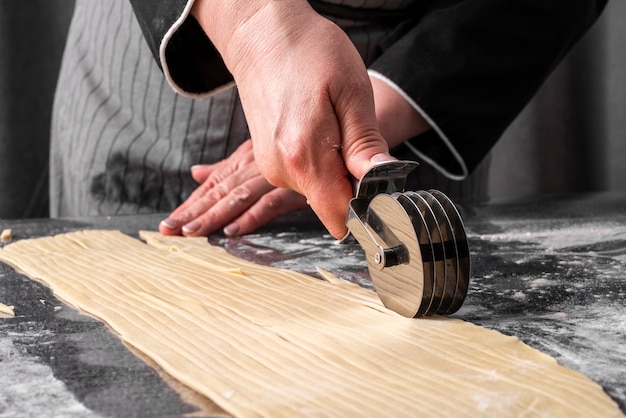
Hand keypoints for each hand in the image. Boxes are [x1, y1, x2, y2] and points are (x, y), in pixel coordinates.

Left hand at [159, 140, 307, 236]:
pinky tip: (233, 230)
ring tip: (192, 232)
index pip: (212, 186)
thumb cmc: (297, 150)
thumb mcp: (256, 156)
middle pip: (218, 193)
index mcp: (243, 162)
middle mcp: (254, 168)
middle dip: (192, 212)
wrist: (336, 141)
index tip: (168, 224)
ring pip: (238, 198)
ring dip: (214, 216)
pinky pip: (270, 204)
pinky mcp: (295, 189)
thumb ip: (227, 168)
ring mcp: (274, 177)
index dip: (190, 205)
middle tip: (168, 230)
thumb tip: (195, 173)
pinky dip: (251, 216)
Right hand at [192, 0, 394, 238]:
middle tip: (357, 138)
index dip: (367, 208)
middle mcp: (282, 171)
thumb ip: (365, 144)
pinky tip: (319, 129)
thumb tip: (384, 182)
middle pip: (332, 204)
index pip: (341, 217)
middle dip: (353, 184)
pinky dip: (319, 163)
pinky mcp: (269, 162)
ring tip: (333, 125)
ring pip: (319, 191)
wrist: (263, 36)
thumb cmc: (310, 53)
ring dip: (335, 170)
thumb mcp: (351, 91)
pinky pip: (305, 177)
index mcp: (305, 157)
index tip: (381, 186)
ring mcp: (272, 168)